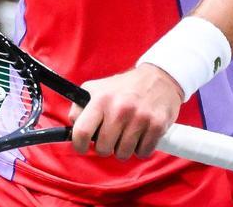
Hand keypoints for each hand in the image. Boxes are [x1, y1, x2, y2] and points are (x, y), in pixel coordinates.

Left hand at [67, 64, 183, 160]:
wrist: (160, 78)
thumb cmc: (125, 87)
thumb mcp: (98, 88)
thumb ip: (81, 108)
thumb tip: (72, 130)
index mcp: (101, 99)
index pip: (82, 131)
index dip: (79, 145)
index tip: (82, 147)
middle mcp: (120, 108)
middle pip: (103, 148)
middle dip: (105, 146)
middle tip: (111, 136)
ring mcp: (140, 118)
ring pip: (123, 154)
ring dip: (124, 148)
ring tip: (127, 133)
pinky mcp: (157, 125)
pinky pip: (143, 153)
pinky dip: (141, 148)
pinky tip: (141, 134)